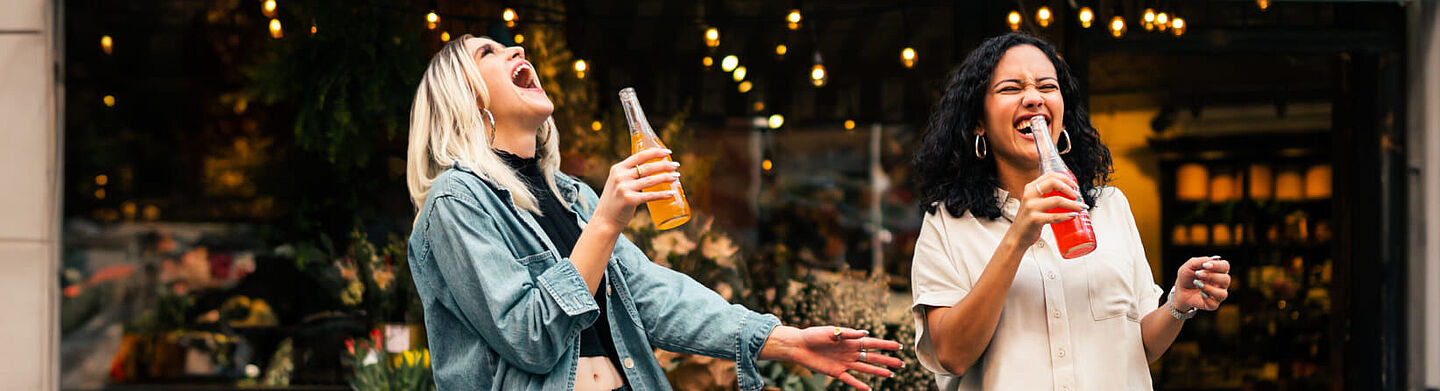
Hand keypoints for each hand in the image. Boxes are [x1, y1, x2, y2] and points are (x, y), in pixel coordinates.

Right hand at [589, 148, 680, 231]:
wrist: (605, 220)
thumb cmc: (615, 201)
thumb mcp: (617, 182)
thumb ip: (629, 175)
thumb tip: (651, 169)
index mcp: (618, 168)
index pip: (639, 155)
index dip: (655, 152)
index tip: (668, 152)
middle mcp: (620, 176)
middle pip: (647, 167)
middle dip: (665, 165)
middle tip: (676, 166)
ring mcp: (624, 188)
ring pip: (651, 180)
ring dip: (666, 177)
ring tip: (676, 177)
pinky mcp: (630, 200)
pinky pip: (650, 195)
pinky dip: (662, 194)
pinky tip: (671, 193)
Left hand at [759, 326, 903, 390]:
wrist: (799, 346)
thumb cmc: (814, 335)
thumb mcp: (830, 331)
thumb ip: (847, 333)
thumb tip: (864, 333)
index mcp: (850, 340)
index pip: (872, 343)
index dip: (885, 345)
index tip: (898, 346)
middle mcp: (850, 352)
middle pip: (872, 357)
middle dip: (886, 360)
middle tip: (900, 364)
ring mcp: (844, 363)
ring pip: (865, 368)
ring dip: (877, 371)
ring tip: (890, 374)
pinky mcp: (836, 372)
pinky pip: (850, 380)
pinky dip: (859, 384)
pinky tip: (869, 389)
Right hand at [1006, 172, 1087, 246]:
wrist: (1017, 237)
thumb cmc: (1029, 221)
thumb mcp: (1033, 203)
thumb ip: (1045, 197)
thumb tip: (1067, 194)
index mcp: (1030, 188)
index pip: (1050, 176)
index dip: (1065, 178)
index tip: (1074, 185)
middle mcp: (1030, 195)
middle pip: (1053, 183)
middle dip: (1069, 188)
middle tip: (1077, 196)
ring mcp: (1031, 207)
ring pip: (1057, 200)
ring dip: (1073, 204)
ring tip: (1081, 207)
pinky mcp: (1035, 219)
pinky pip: (1055, 216)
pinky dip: (1066, 215)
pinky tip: (1073, 215)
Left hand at [1173, 256, 1231, 310]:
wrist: (1180, 290)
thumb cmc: (1187, 276)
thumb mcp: (1189, 266)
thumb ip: (1200, 261)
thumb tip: (1213, 260)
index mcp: (1218, 271)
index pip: (1225, 266)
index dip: (1218, 265)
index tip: (1205, 265)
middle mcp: (1221, 283)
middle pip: (1226, 279)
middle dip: (1212, 276)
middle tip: (1198, 274)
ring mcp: (1218, 295)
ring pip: (1223, 294)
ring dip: (1209, 288)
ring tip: (1197, 284)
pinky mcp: (1212, 304)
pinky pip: (1214, 304)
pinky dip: (1207, 298)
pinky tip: (1200, 294)